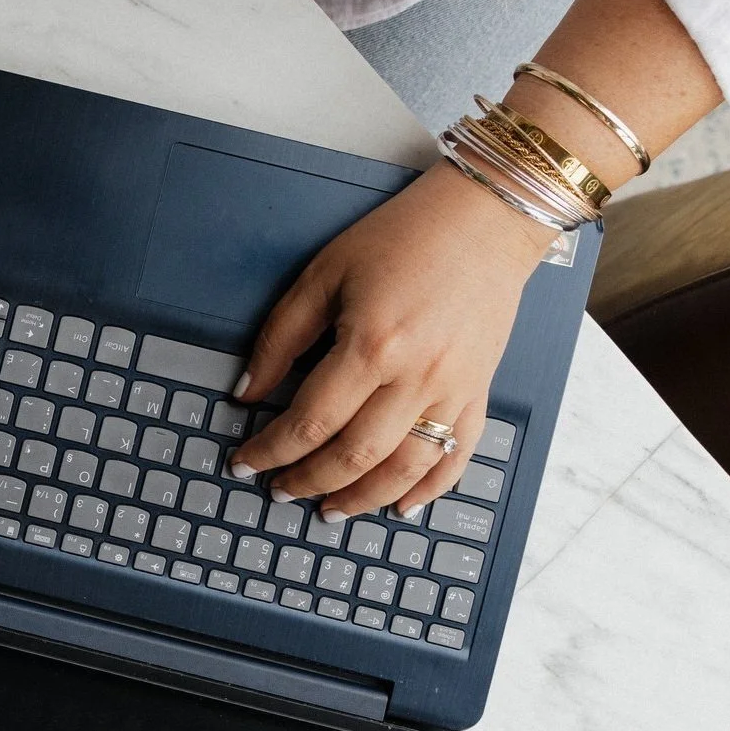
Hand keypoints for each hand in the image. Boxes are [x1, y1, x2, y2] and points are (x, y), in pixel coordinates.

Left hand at [229, 162, 556, 519]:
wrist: (485, 220)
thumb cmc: (403, 238)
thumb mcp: (324, 274)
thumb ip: (281, 337)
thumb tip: (248, 389)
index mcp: (371, 345)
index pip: (310, 420)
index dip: (271, 449)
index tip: (245, 461)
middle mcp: (417, 377)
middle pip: (354, 455)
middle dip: (308, 481)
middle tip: (279, 491)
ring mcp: (455, 390)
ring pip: (405, 469)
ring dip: (362, 498)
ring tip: (328, 509)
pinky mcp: (480, 392)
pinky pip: (456, 456)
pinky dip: (428, 489)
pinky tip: (400, 506)